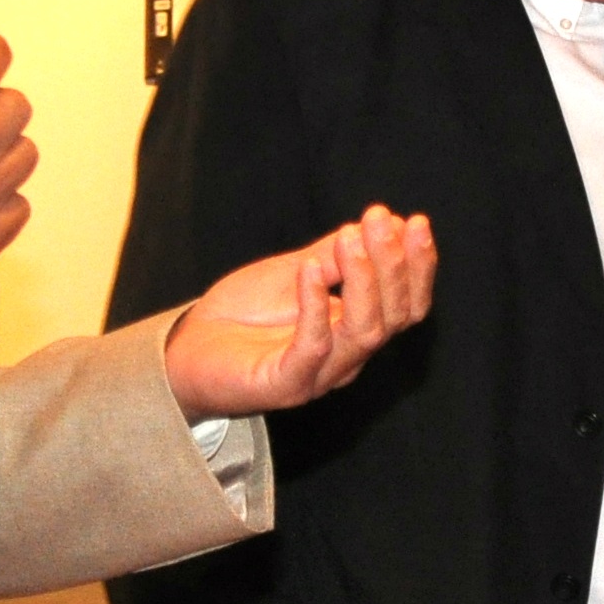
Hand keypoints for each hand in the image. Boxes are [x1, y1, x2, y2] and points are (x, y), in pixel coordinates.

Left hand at [164, 206, 437, 418]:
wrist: (185, 351)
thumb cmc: (242, 313)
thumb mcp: (293, 271)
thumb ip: (333, 254)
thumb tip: (377, 224)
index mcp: (356, 330)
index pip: (407, 304)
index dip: (418, 266)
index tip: (415, 221)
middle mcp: (348, 357)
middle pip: (394, 316)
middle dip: (393, 264)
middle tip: (381, 218)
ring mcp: (319, 375)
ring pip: (365, 332)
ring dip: (363, 279)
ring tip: (350, 237)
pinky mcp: (286, 385)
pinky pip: (313, 347)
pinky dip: (316, 305)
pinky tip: (311, 269)